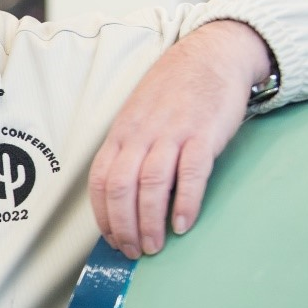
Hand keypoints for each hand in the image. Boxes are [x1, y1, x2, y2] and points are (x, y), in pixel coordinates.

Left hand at [88, 20, 270, 258]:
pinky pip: (191, 172)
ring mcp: (171, 134)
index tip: (110, 238)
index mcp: (120, 135)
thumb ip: (129, 152)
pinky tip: (183, 223)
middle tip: (132, 251)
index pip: (100, 180)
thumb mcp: (137, 119)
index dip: (102, 214)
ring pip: (151, 184)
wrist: (207, 56)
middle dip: (123, 225)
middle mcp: (140, 135)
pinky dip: (185, 202)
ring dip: (150, 221)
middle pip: (121, 187)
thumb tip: (123, 196)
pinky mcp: (202, 134)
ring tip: (155, 246)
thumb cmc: (170, 93)